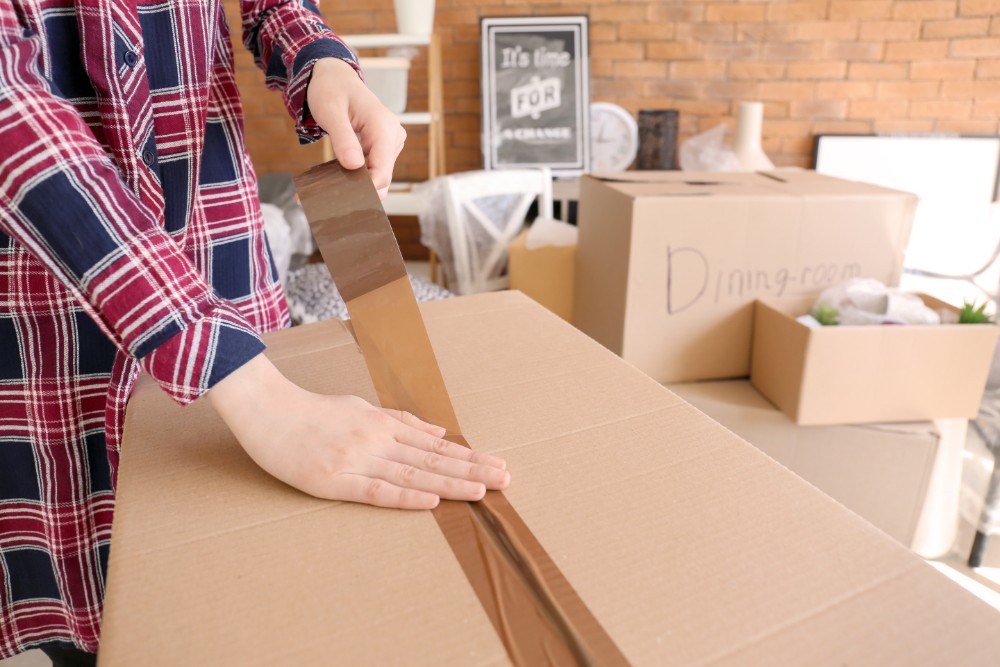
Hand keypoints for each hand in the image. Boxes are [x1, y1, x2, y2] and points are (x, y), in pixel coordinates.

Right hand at [206, 354, 509, 508]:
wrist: (266, 408)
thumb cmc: (312, 411)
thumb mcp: (361, 407)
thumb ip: (401, 421)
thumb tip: (440, 432)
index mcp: (383, 424)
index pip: (435, 446)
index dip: (468, 458)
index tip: (496, 465)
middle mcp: (377, 440)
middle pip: (433, 460)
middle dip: (471, 471)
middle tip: (505, 480)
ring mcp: (357, 459)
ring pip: (413, 474)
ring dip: (450, 484)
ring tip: (482, 492)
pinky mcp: (334, 479)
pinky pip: (375, 490)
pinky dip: (405, 496)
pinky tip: (430, 501)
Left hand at [307, 57, 406, 198]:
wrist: (334, 77)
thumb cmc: (330, 90)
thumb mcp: (330, 112)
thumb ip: (343, 139)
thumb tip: (354, 166)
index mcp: (383, 127)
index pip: (382, 171)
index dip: (365, 190)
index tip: (340, 201)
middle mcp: (393, 136)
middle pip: (380, 178)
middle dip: (357, 190)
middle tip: (326, 201)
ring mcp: (390, 143)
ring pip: (377, 177)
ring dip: (354, 186)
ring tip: (326, 192)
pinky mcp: (383, 147)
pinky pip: (372, 169)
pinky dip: (355, 177)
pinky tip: (336, 182)